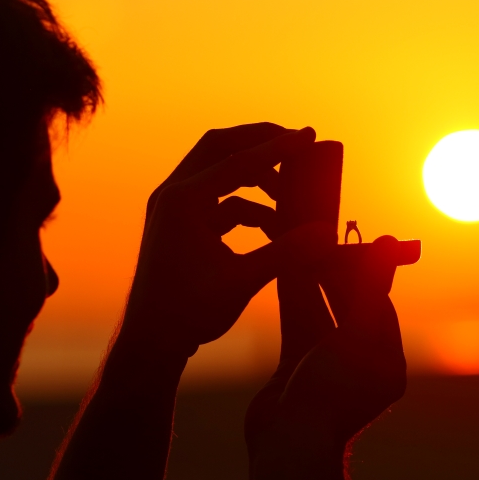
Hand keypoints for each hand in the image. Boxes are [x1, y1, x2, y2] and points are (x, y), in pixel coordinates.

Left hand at [125, 124, 333, 355]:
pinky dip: (246, 207)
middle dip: (260, 143)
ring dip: (256, 179)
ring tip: (291, 196)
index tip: (309, 135)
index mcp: (181, 200)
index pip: (236, 160)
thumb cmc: (187, 314)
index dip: (278, 148)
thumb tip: (329, 233)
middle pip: (220, 147)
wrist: (150, 344)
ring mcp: (173, 208)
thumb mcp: (242, 281)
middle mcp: (172, 195)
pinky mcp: (180, 225)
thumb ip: (286, 252)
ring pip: (219, 173)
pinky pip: (217, 201)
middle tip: (298, 143)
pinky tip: (274, 227)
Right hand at [246, 236, 406, 457]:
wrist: (288, 449)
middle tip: (317, 235)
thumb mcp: (355, 336)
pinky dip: (291, 296)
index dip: (362, 269)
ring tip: (297, 241)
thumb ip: (369, 288)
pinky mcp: (296, 368)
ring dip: (310, 278)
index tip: (345, 239)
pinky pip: (296, 323)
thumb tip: (391, 244)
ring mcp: (327, 364)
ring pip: (320, 310)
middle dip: (334, 271)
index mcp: (387, 359)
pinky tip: (281, 266)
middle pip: (348, 303)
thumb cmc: (330, 395)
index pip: (378, 301)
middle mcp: (361, 360)